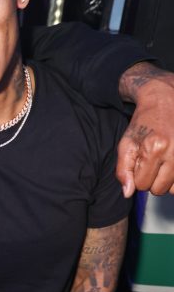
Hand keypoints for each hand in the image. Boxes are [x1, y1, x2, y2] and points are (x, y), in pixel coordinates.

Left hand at [117, 63, 173, 196]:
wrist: (165, 98)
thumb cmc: (144, 122)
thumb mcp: (126, 143)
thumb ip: (123, 170)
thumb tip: (128, 193)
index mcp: (154, 148)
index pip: (142, 185)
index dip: (138, 176)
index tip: (140, 164)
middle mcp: (173, 151)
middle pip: (159, 189)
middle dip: (152, 180)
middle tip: (152, 163)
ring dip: (167, 180)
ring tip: (163, 163)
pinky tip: (171, 163)